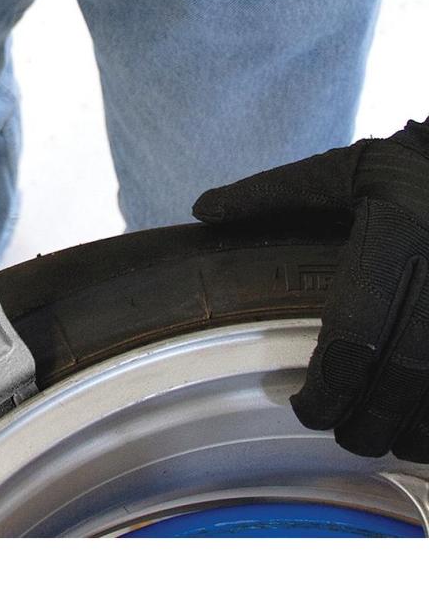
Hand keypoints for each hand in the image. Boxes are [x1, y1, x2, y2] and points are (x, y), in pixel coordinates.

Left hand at [192, 119, 428, 462]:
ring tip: (381, 441)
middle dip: (369, 419)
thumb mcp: (337, 170)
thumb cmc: (400, 170)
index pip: (358, 328)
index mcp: (392, 235)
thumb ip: (272, 193)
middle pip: (406, 370)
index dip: (330, 382)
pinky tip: (421, 432)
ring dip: (415, 429)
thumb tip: (202, 211)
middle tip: (339, 436)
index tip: (303, 405)